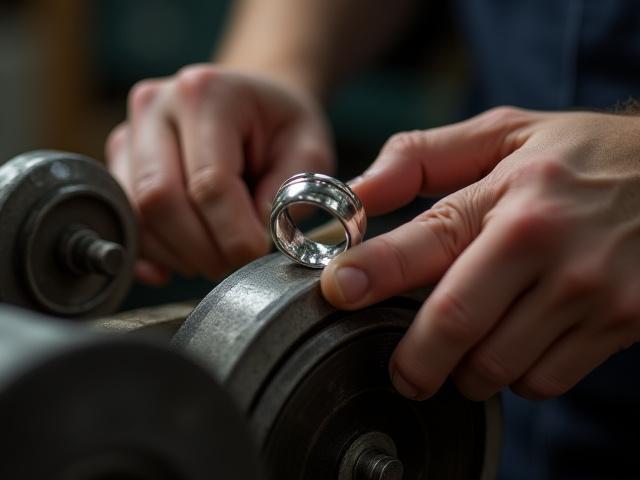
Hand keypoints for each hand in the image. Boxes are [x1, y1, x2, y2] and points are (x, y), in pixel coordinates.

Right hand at [107, 64, 333, 283]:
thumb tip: (255, 236)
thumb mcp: (309, 149)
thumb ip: (290, 191)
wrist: (252, 105)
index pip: (209, 182)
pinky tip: (186, 260)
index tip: (258, 253)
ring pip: (138, 216)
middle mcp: (155, 106)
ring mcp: (130, 134)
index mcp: (207, 93)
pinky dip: (155, 253)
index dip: (234, 232)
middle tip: (236, 263)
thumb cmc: (281, 126)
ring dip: (180, 254)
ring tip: (219, 254)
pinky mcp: (119, 162)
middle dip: (202, 249)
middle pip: (160, 199)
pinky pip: (125, 221)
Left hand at [321, 107, 639, 400]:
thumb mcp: (503, 132)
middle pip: (456, 326)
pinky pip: (544, 381)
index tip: (336, 293)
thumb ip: (422, 157)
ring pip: (497, 367)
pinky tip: (518, 343)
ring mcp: (589, 290)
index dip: (371, 273)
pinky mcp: (621, 324)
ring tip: (470, 345)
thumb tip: (358, 192)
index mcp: (511, 194)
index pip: (426, 241)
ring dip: (467, 369)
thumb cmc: (582, 155)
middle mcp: (547, 244)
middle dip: (415, 361)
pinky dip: (516, 376)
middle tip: (403, 370)